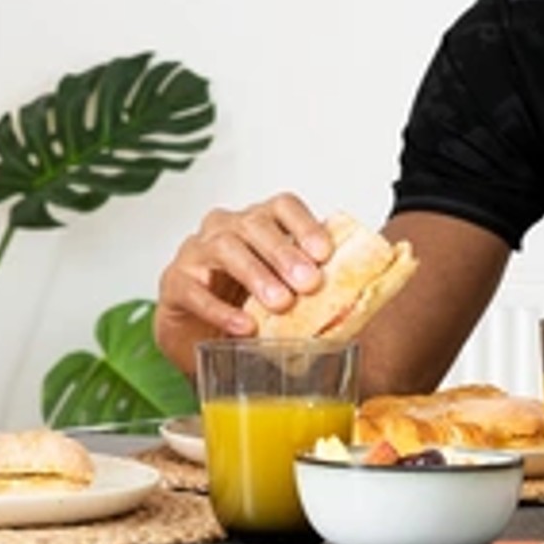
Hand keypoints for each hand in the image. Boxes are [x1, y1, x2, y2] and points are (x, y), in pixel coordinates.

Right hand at [151, 194, 337, 366]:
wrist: (198, 337)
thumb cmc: (247, 308)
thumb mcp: (284, 295)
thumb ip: (316, 291)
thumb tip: (370, 298)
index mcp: (256, 224)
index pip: (281, 206)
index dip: (303, 225)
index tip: (324, 252)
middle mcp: (224, 228)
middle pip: (253, 225)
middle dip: (284, 253)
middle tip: (309, 283)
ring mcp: (195, 253)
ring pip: (223, 248)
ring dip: (256, 274)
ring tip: (280, 303)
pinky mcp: (174, 283)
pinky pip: (194, 290)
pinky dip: (221, 310)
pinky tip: (244, 326)